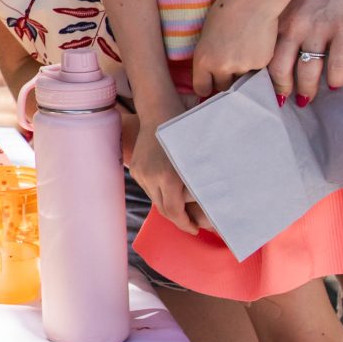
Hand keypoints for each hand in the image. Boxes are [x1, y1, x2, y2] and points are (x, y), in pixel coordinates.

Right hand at [130, 115, 201, 236]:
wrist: (159, 112)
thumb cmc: (187, 132)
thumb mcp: (198, 160)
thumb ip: (197, 185)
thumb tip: (207, 206)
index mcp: (169, 178)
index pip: (174, 212)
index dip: (185, 224)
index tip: (195, 229)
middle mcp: (152, 178)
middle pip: (163, 209)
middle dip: (177, 219)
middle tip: (190, 224)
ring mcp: (141, 173)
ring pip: (155, 199)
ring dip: (168, 205)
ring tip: (181, 208)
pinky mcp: (135, 169)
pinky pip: (148, 187)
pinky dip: (159, 192)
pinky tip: (169, 191)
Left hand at [188, 0, 280, 96]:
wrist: (252, 1)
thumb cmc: (225, 12)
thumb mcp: (207, 38)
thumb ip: (209, 58)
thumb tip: (213, 75)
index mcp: (203, 60)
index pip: (202, 88)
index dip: (207, 86)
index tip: (210, 84)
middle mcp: (221, 67)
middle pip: (223, 87)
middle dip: (226, 80)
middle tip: (231, 64)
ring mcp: (242, 67)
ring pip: (242, 81)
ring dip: (242, 73)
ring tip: (244, 53)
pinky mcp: (261, 64)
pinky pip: (257, 72)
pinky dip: (257, 65)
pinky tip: (256, 48)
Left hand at [270, 0, 342, 105]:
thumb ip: (287, 23)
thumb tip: (281, 53)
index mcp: (280, 18)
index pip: (263, 56)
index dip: (260, 78)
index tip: (259, 92)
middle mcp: (295, 25)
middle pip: (280, 69)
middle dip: (281, 91)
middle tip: (284, 103)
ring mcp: (320, 26)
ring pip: (308, 69)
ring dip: (308, 89)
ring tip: (308, 99)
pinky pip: (338, 60)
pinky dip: (336, 77)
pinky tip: (336, 85)